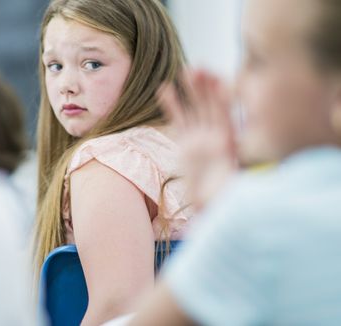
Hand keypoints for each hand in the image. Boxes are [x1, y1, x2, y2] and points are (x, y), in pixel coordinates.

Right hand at [158, 70, 237, 210]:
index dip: (221, 98)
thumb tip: (243, 161)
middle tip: (199, 69)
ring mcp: (199, 137)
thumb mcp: (231, 180)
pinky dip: (172, 105)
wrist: (209, 202)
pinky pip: (178, 119)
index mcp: (228, 142)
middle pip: (209, 106)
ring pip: (195, 109)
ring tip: (186, 72)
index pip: (224, 115)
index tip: (218, 81)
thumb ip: (233, 168)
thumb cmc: (222, 193)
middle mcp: (215, 135)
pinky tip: (165, 89)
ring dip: (190, 91)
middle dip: (204, 88)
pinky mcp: (185, 141)